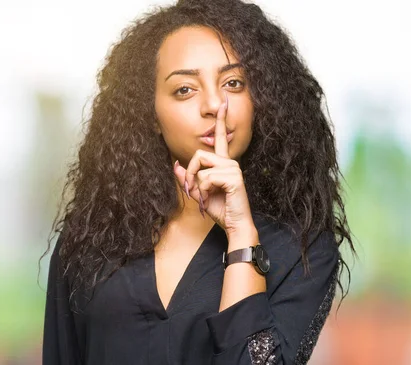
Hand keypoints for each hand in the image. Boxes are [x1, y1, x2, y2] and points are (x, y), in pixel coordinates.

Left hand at [173, 94, 255, 238]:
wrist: (234, 224)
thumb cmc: (220, 209)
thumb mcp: (200, 193)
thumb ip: (189, 179)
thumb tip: (177, 164)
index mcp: (224, 163)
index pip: (220, 138)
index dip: (221, 120)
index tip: (224, 103)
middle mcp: (230, 162)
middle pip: (199, 155)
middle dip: (190, 174)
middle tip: (193, 189)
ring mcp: (233, 169)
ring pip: (202, 168)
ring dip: (198, 186)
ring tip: (206, 197)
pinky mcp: (234, 177)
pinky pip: (207, 178)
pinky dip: (204, 191)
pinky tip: (212, 198)